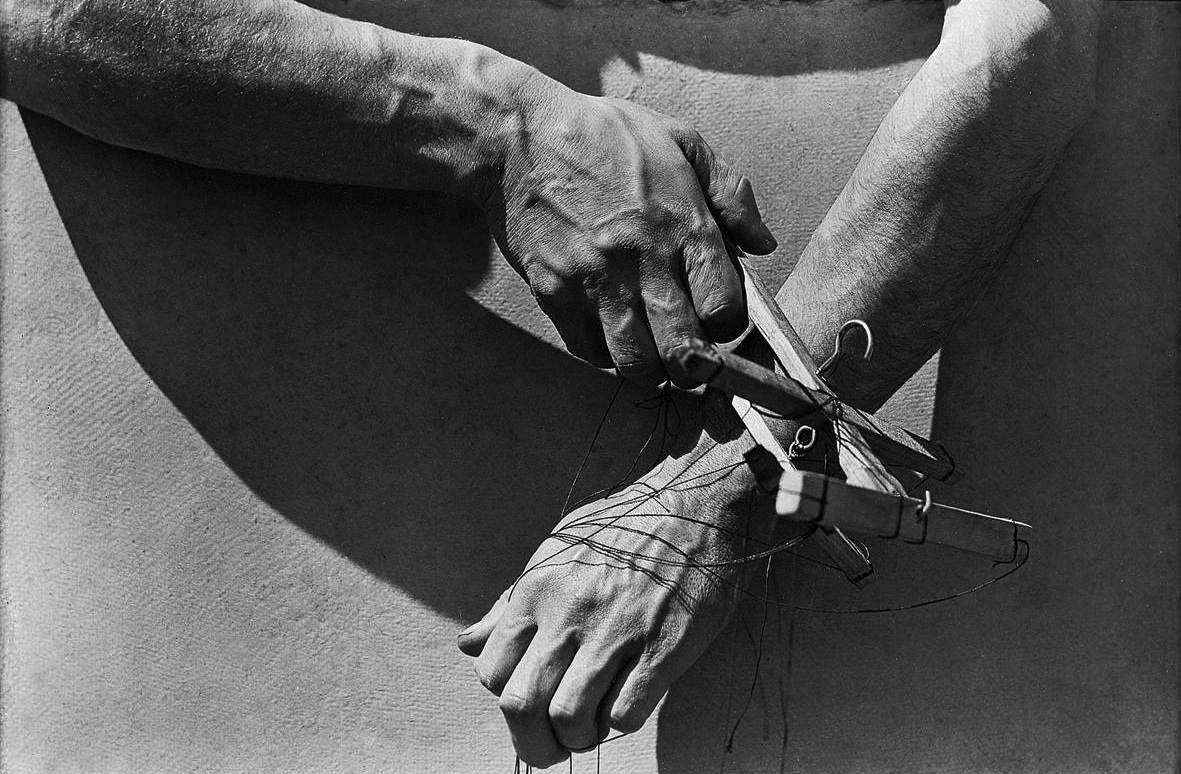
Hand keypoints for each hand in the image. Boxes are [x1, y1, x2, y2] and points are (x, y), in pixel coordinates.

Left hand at [456, 399, 778, 767]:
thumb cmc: (625, 527)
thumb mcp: (557, 550)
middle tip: (552, 745)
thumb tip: (470, 642)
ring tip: (592, 727)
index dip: (508, 698)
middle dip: (532, 742)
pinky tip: (628, 701)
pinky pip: (625, 713)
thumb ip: (511, 602)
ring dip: (578, 737)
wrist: (695, 506)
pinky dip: (620, 722)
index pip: (492, 672)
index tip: (532, 701)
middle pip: (521, 705)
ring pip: (569, 717)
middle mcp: (568, 614)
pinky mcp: (662, 648)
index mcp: (537, 590)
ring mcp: (616, 633)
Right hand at [478, 75, 776, 385]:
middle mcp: (643, 261)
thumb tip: (762, 243)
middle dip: (695, 365)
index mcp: (684, 224)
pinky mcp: (555, 294)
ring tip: (651, 349)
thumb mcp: (681, 141)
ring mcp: (596, 282)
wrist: (519, 136)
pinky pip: (588, 351)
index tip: (719, 320)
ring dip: (650, 367)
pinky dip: (605, 354)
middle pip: (684, 351)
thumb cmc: (602, 135)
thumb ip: (731, 193)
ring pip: (636, 364)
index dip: (728, 325)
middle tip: (691, 355)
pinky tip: (611, 331)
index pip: (725, 309)